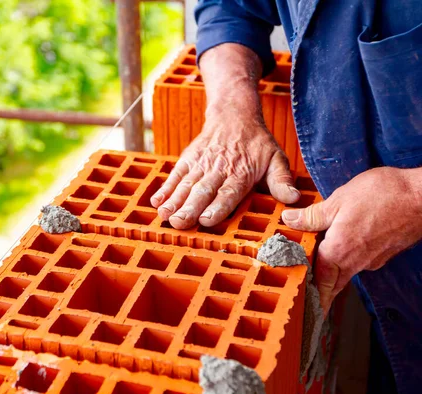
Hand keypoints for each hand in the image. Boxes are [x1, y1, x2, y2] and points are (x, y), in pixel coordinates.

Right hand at [151, 116, 299, 229]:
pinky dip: (165, 189)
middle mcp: (219, 169)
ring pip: (186, 184)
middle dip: (189, 208)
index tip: (206, 220)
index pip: (228, 192)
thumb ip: (282, 181)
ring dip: (174, 201)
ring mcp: (201, 164)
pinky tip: (156, 203)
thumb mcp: (276, 158)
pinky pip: (175, 175)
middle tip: (179, 223)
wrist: (233, 114)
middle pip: (202, 190)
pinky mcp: (188, 160)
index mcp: (241, 172)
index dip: (216, 206)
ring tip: (164, 216)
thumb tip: (294, 199)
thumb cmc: (257, 143)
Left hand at [282, 167, 421, 315]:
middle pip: (333, 284)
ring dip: (332, 274)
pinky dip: (348, 260)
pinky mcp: (385, 252)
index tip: (305, 310)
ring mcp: (373, 259)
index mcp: (339, 251)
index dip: (310, 296)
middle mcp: (357, 261)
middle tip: (309, 303)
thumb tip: (289, 220)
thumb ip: (312, 215)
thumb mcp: (338, 201)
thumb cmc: (384, 196)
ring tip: (317, 273)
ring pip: (347, 272)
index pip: (319, 282)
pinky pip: (360, 261)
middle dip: (321, 295)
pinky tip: (342, 249)